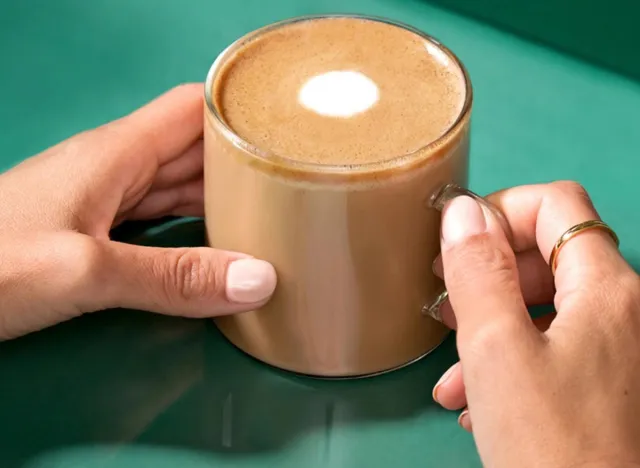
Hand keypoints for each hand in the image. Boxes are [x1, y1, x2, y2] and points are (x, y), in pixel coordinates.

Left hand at [0, 84, 275, 339]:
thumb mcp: (85, 271)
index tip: (287, 127)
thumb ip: (172, 277)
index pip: (192, 107)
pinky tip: (216, 241)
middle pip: (193, 147)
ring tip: (272, 210)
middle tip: (295, 179)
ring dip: (222, 195)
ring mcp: (100, 200)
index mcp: (114, 154)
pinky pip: (159, 216)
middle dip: (243, 159)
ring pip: (178, 184)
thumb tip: (257, 280)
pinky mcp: (91, 231)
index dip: (239, 109)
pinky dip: (193, 225)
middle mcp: (112, 168)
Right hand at [431, 182, 639, 467]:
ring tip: (453, 369)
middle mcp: (625, 310)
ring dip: (493, 325)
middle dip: (490, 275)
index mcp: (607, 289)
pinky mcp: (607, 385)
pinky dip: (513, 360)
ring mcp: (619, 350)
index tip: (455, 250)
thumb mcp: (497, 351)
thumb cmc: (550, 445)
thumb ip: (479, 272)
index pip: (556, 204)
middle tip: (445, 303)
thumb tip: (464, 209)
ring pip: (547, 309)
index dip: (500, 212)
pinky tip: (477, 401)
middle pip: (550, 255)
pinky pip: (556, 349)